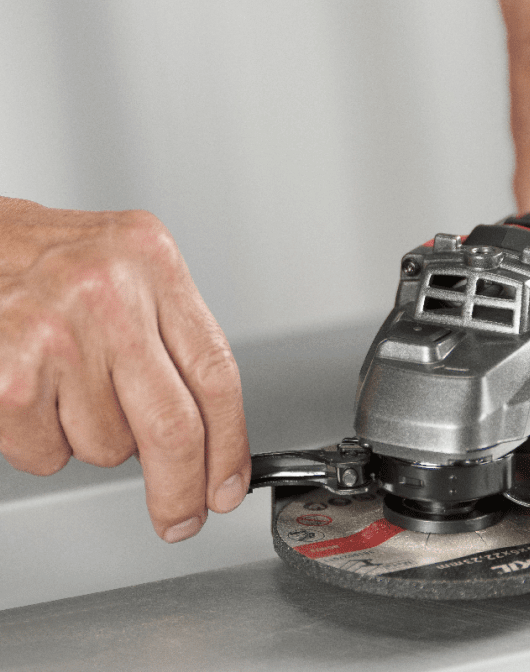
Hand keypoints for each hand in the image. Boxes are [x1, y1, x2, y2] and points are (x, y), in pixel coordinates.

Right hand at [0, 198, 250, 541]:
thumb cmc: (41, 264)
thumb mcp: (125, 273)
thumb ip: (169, 339)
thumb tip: (210, 438)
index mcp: (151, 261)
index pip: (216, 372)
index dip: (230, 443)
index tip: (228, 485)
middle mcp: (109, 291)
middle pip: (174, 425)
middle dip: (181, 488)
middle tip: (180, 516)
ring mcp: (55, 332)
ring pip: (109, 447)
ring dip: (93, 440)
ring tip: (65, 388)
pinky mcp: (8, 377)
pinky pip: (50, 455)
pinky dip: (42, 444)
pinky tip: (31, 396)